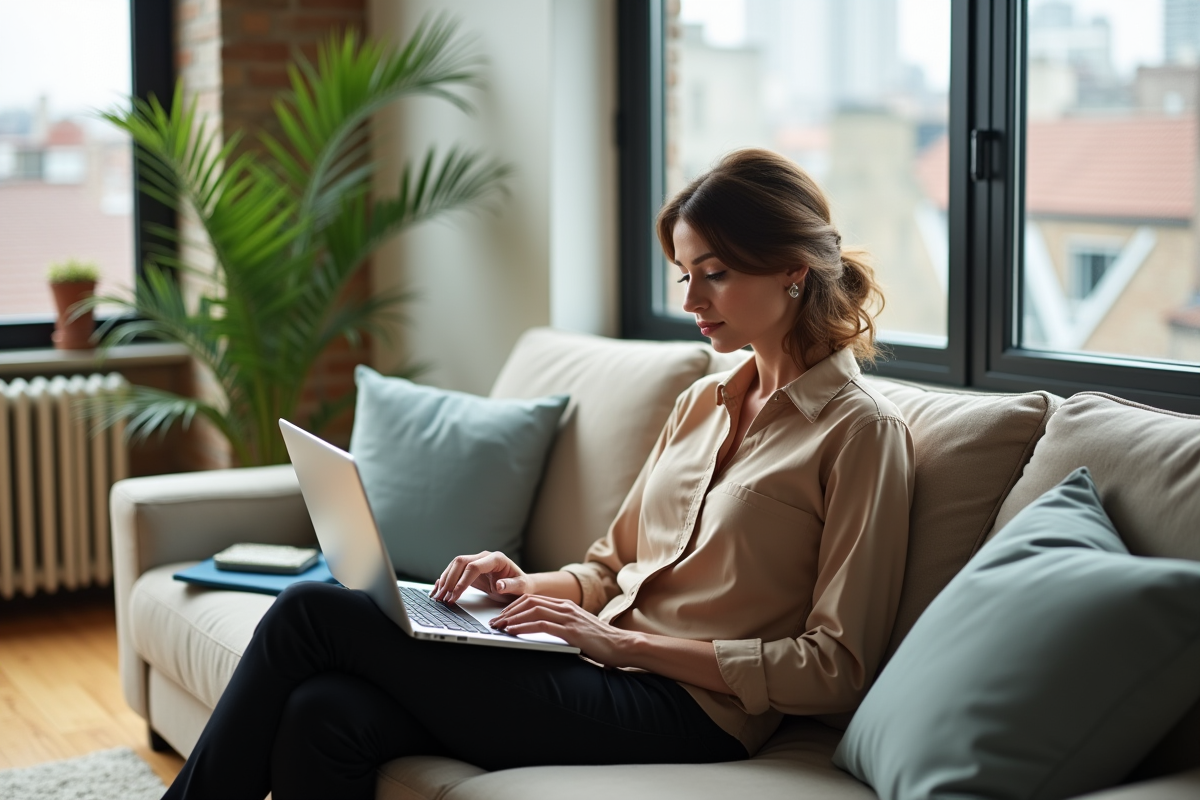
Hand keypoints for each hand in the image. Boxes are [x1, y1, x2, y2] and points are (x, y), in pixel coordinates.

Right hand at [432, 551, 530, 603]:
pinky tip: (438, 589)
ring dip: (445, 580)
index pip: (473, 566)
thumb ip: (510, 585)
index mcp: (496, 559)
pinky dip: (445, 580)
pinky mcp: (470, 570)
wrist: (520, 585)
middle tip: (443, 597)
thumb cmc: (521, 585)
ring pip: (454, 566)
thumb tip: (499, 585)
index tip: (455, 595)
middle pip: (460, 563)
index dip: (462, 581)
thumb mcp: (521, 587)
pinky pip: (455, 572)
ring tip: (438, 596)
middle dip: (450, 580)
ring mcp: (476, 562)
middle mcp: (484, 557)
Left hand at [489, 594, 634, 665]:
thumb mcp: (576, 629)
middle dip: (508, 612)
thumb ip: (559, 626)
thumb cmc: (600, 642)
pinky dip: (524, 627)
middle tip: (494, 623)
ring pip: (532, 611)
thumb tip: (538, 632)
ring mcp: (568, 617)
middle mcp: (565, 607)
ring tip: (499, 627)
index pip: (533, 600)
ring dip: (512, 619)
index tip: (500, 617)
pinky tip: (513, 632)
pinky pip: (542, 625)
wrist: (622, 645)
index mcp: (565, 605)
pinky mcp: (571, 630)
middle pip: (529, 602)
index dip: (513, 607)